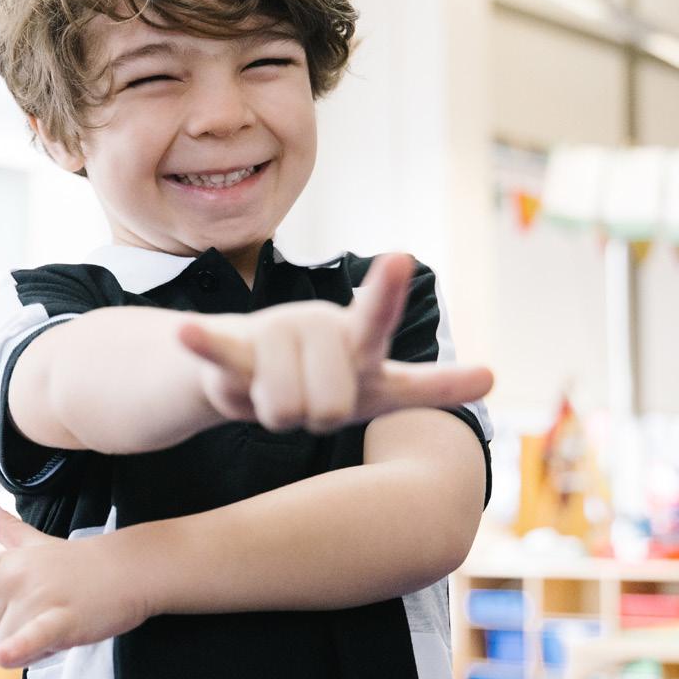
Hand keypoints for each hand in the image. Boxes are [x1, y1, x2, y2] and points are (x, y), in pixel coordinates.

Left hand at [0, 501, 149, 668]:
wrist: (130, 569)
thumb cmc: (79, 564)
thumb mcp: (38, 546)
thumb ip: (8, 532)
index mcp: (5, 566)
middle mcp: (15, 580)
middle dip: (7, 645)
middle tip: (42, 622)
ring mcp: (38, 597)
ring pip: (5, 653)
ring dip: (31, 654)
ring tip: (60, 626)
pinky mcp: (63, 618)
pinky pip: (31, 638)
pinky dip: (19, 649)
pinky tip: (9, 654)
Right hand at [177, 253, 492, 434]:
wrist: (242, 373)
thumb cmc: (319, 379)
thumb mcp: (376, 387)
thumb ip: (428, 385)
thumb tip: (491, 374)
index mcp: (359, 338)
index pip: (380, 320)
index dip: (387, 295)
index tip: (400, 258)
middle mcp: (320, 326)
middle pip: (328, 409)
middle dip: (317, 420)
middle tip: (309, 399)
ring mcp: (277, 332)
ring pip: (286, 412)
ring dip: (276, 417)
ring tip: (272, 392)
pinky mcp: (234, 349)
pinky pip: (223, 355)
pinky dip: (206, 347)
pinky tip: (186, 333)